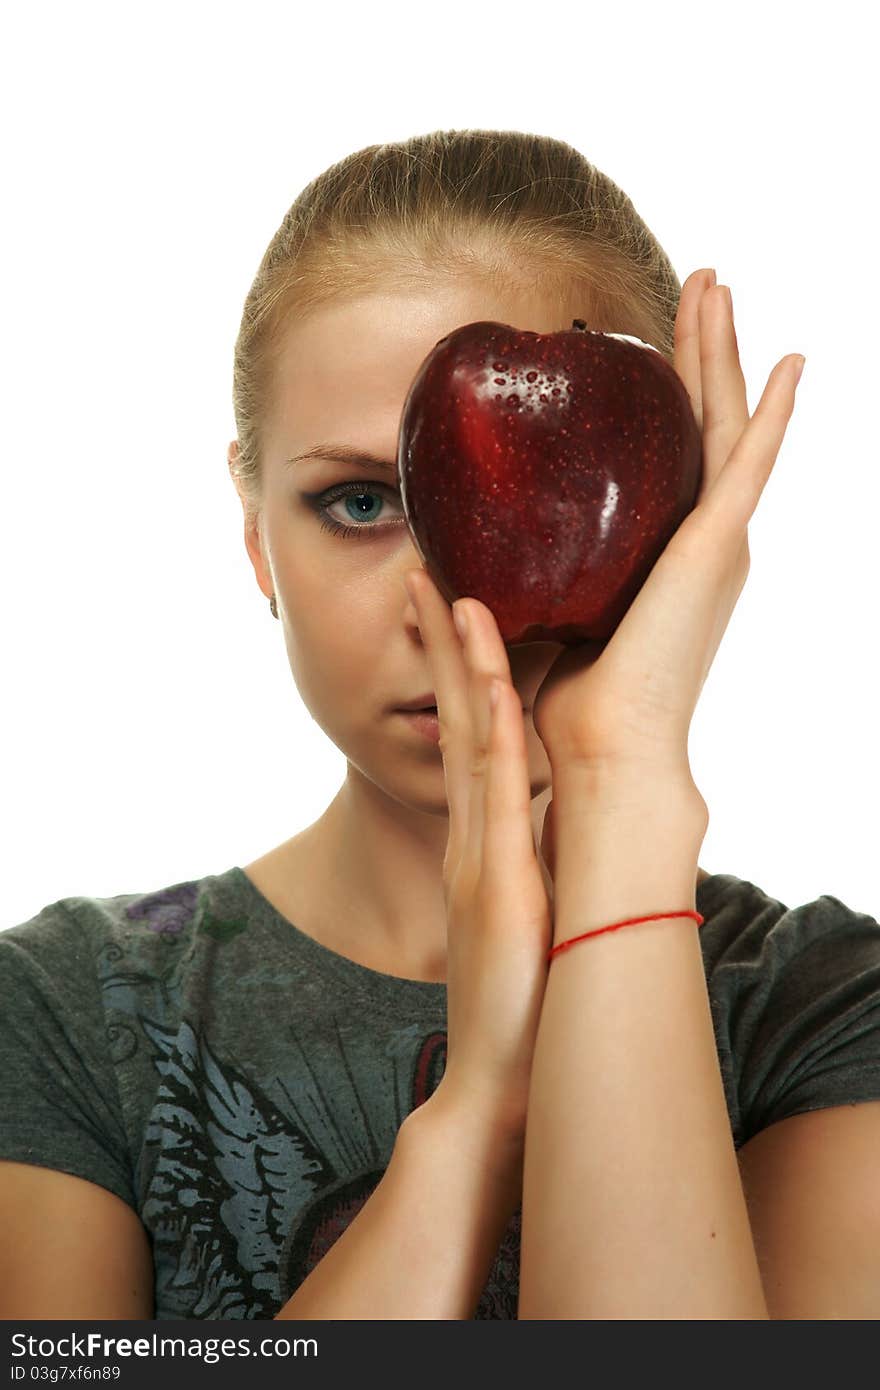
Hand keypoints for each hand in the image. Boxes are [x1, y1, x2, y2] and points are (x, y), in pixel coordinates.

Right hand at [403, 567, 552, 1142]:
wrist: (498, 1070)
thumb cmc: (515, 994)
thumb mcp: (517, 911)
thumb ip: (521, 860)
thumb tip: (548, 821)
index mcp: (478, 838)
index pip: (467, 737)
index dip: (460, 672)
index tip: (455, 612)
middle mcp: (471, 833)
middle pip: (455, 721)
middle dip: (442, 646)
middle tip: (431, 576)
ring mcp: (479, 852)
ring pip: (471, 742)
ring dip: (465, 668)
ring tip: (456, 598)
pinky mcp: (499, 879)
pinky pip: (498, 795)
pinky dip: (497, 736)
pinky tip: (497, 687)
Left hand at [530, 268, 805, 785]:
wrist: (603, 750)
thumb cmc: (570, 703)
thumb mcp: (547, 613)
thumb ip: (528, 572)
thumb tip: (454, 549)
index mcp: (666, 557)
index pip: (670, 454)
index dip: (667, 393)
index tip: (649, 340)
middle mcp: (703, 542)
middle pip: (705, 422)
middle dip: (701, 349)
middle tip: (701, 282)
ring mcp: (718, 542)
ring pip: (729, 423)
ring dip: (726, 352)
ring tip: (718, 284)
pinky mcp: (721, 547)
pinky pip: (754, 464)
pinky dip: (778, 414)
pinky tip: (795, 364)